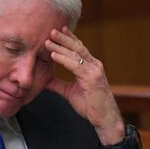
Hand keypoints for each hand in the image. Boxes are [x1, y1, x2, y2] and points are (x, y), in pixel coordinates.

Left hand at [45, 26, 123, 143]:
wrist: (104, 118)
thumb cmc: (91, 106)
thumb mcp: (70, 92)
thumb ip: (58, 84)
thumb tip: (45, 79)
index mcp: (91, 67)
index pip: (79, 49)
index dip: (70, 39)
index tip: (59, 30)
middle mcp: (94, 65)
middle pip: (78, 47)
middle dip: (64, 38)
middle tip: (52, 30)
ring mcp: (94, 71)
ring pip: (76, 54)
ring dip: (61, 46)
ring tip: (49, 40)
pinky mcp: (92, 78)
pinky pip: (75, 65)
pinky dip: (63, 59)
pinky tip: (54, 55)